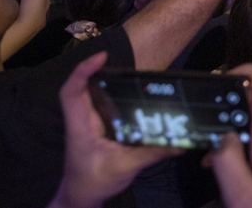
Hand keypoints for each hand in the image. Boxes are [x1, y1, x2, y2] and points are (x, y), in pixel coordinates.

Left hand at [49, 52, 180, 207]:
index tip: (102, 57)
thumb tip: (180, 143)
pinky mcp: (99, 128)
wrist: (82, 197)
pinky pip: (104, 105)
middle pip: (82, 88)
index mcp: (81, 127)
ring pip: (92, 95)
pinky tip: (134, 94)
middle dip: (97, 70)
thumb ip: (151, 153)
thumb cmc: (94, 182)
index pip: (71, 93)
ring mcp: (89, 124)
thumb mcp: (124, 168)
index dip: (82, 71)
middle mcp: (83, 120)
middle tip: (122, 62)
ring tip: (132, 74)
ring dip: (107, 81)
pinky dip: (115, 95)